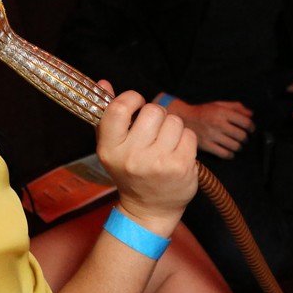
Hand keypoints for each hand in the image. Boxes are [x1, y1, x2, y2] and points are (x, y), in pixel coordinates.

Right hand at [96, 81, 197, 235]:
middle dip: (157, 116)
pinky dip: (186, 141)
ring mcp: (158, 163)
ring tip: (165, 145)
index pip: (118, 109)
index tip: (137, 106)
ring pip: (174, 121)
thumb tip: (103, 82)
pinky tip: (177, 154)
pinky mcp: (180, 167)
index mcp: (110, 149)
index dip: (132, 99)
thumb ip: (107, 114)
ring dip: (173, 128)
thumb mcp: (112, 146)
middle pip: (153, 111)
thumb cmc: (129, 172)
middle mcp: (132, 157)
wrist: (149, 210)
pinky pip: (189, 135)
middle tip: (154, 132)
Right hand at [165, 98, 254, 158]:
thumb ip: (236, 107)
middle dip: (245, 138)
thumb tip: (251, 114)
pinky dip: (230, 154)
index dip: (252, 127)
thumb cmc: (203, 112)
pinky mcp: (207, 146)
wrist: (183, 119)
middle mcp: (218, 124)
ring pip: (235, 146)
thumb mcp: (219, 104)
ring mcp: (212, 136)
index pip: (245, 122)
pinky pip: (225, 154)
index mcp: (222, 112)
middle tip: (242, 137)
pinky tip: (229, 151)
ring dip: (238, 146)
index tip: (251, 129)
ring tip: (236, 144)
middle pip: (241, 136)